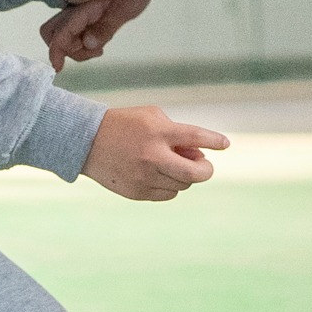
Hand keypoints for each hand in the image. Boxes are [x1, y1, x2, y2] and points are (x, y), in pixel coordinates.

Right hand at [82, 104, 226, 200]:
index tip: (224, 144)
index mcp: (158, 132)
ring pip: (183, 185)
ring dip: (184, 176)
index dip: (215, 141)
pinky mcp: (137, 192)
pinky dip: (170, 185)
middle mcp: (153, 157)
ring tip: (172, 164)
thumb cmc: (126, 125)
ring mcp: (144, 177)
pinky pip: (167, 194)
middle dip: (206, 170)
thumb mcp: (153, 117)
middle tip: (204, 165)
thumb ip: (178, 134)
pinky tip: (159, 174)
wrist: (87, 142)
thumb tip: (199, 157)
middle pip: (195, 174)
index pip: (196, 138)